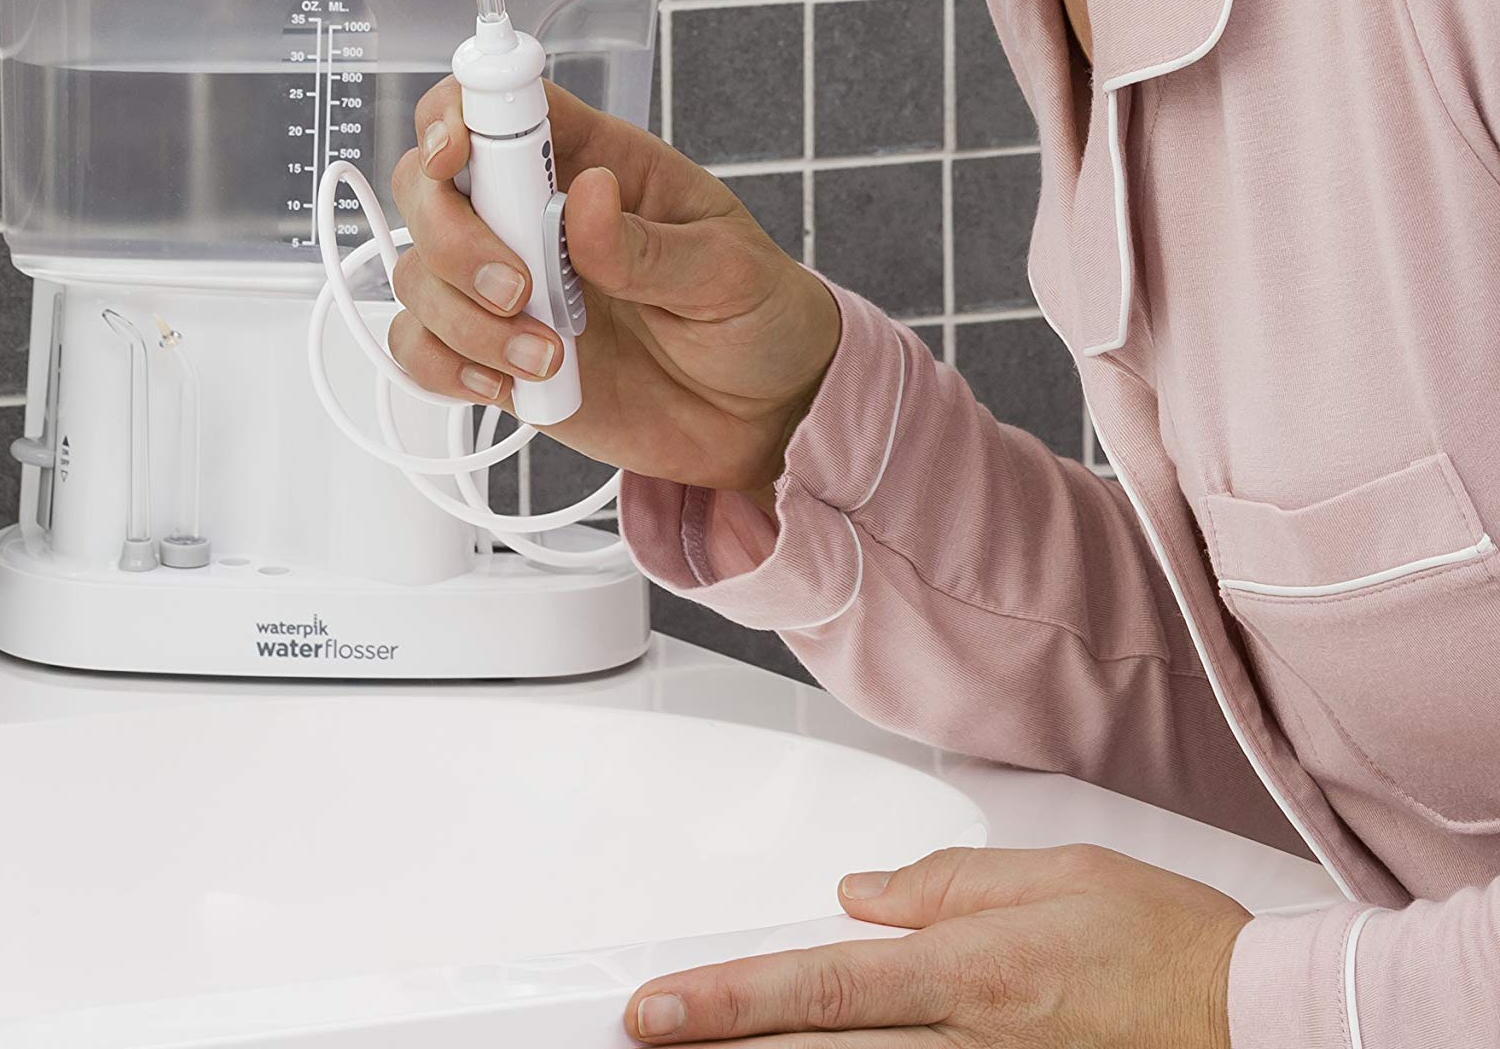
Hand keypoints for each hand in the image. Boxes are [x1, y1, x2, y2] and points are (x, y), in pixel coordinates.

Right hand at [388, 77, 840, 497]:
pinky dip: (446, 366)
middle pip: (427, 185)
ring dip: (463, 320)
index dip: (454, 112)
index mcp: (592, 161)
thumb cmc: (755, 317)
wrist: (764, 417)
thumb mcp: (730, 271)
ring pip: (418, 272)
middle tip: (519, 290)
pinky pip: (420, 347)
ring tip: (548, 357)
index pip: (499, 104)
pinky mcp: (495, 353)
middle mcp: (532, 214)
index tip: (455, 152)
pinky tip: (510, 383)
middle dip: (452, 237)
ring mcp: (507, 285)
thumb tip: (588, 196)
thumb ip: (652, 245)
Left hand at [624, 844, 1248, 1042]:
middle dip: (723, 1046)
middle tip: (646, 1038)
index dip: (724, 1002)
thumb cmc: (1168, 945)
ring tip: (710, 1045)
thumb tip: (858, 899)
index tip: (654, 1009)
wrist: (1262, 1022)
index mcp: (967, 975)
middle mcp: (968, 1045)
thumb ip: (942, 886)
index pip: (816, 991)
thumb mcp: (1051, 876)